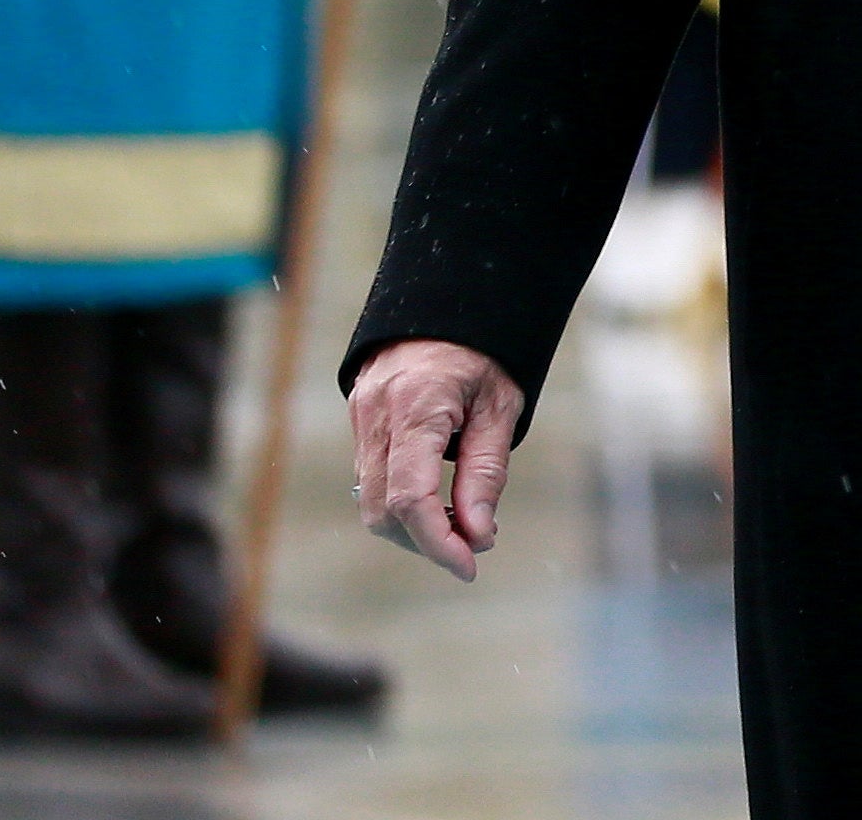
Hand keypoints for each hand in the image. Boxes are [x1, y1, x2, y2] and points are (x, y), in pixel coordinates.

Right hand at [349, 339, 523, 580]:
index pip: (410, 498)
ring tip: (461, 523)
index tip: (470, 565)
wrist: (449, 296)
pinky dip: (402, 500)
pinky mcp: (359, 418)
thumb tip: (477, 535)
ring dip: (413, 525)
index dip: (437, 542)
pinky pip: (372, 476)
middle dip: (426, 540)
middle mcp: (376, 414)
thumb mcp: (502, 405)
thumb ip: (486, 472)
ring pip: (371, 499)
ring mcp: (360, 416)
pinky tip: (439, 499)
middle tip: (472, 547)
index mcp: (415, 407)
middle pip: (383, 509)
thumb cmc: (487, 350)